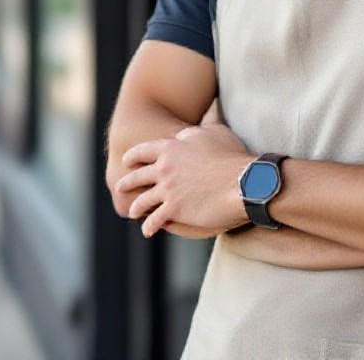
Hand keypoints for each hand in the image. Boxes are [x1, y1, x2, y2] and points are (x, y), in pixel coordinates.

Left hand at [116, 124, 253, 237]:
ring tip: (133, 212)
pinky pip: (154, 220)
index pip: (143, 151)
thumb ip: (191, 134)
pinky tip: (148, 230)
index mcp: (171, 148)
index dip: (133, 156)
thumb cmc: (232, 156)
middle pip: (138, 176)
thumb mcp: (210, 133)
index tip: (127, 160)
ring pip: (143, 201)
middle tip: (120, 187)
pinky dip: (149, 226)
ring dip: (136, 207)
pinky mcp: (175, 210)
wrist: (243, 182)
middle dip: (127, 183)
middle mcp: (164, 168)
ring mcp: (168, 190)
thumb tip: (180, 137)